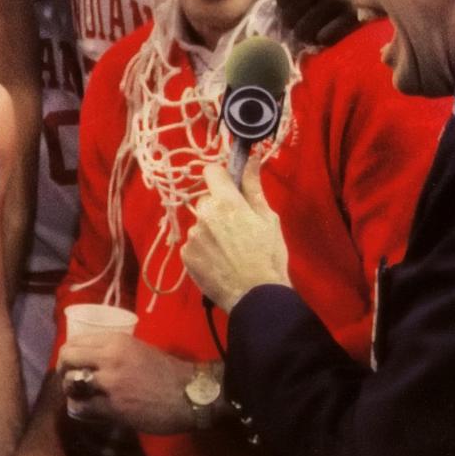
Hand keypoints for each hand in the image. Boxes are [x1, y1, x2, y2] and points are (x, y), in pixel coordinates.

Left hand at [57, 334, 195, 433]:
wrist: (187, 393)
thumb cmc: (165, 369)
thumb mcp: (137, 348)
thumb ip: (113, 350)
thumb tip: (91, 356)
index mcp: (115, 341)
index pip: (76, 341)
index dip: (69, 353)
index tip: (72, 362)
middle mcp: (109, 358)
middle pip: (67, 358)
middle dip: (63, 369)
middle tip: (70, 378)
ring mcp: (110, 384)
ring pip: (71, 383)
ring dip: (70, 390)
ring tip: (78, 395)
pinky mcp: (113, 408)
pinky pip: (82, 408)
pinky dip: (80, 409)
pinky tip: (86, 409)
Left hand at [183, 159, 289, 312]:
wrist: (257, 298)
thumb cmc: (268, 256)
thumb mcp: (268, 218)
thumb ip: (253, 186)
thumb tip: (252, 157)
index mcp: (225, 201)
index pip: (211, 170)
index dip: (222, 177)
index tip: (231, 189)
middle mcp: (203, 214)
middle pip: (207, 199)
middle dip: (219, 207)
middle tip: (238, 227)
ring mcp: (192, 236)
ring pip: (201, 222)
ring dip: (211, 229)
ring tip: (230, 250)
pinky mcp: (186, 255)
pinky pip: (194, 243)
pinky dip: (204, 248)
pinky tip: (220, 261)